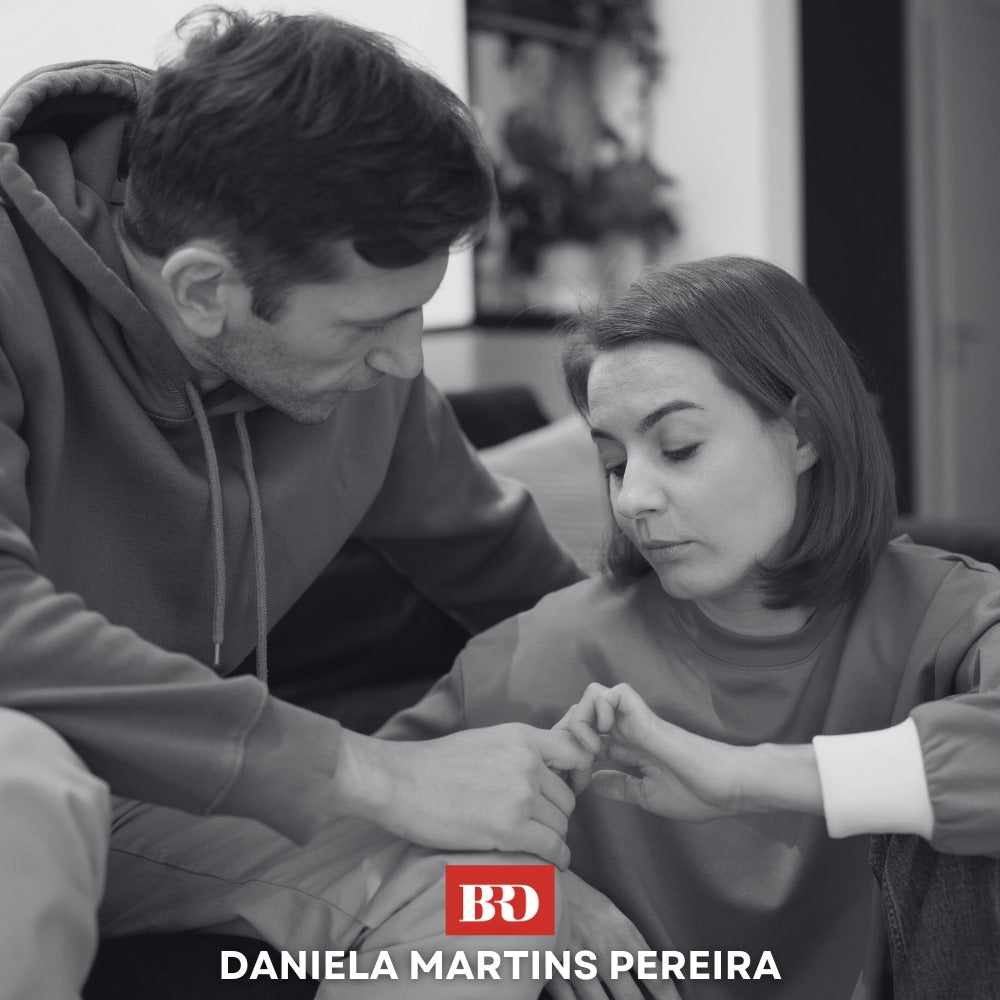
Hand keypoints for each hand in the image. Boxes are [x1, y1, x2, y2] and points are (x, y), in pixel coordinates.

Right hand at [333, 724, 594, 867]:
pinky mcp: (510, 829)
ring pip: (560, 824)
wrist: (399, 782)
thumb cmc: (435, 764)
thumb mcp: (486, 740)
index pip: (575, 752)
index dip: (578, 774)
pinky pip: (551, 847)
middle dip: (557, 814)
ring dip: (553, 837)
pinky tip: (553, 862)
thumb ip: (519, 751)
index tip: (571, 788)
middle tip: (542, 824)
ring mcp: (521, 796)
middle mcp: (528, 763)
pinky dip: (557, 858)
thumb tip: (545, 768)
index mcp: (522, 738)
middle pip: (567, 798)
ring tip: (540, 843)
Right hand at [547, 870, 679, 999]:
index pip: (657, 978)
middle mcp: (603, 954)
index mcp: (623, 936)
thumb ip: (629, 943)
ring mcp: (577, 966)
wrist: (537, 877)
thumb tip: (650, 971)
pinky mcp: (551, 971)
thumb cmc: (576, 893)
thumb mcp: (610, 912)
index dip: (671, 998)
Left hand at [562, 682, 747, 822]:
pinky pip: (614, 694)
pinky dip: (600, 711)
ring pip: (594, 694)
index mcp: (630, 748)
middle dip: (569, 730)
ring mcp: (637, 720)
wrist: (728, 787)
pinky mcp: (647, 717)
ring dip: (583, 719)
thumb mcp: (648, 795)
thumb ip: (621, 786)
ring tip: (591, 749)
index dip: (573, 747)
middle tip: (573, 759)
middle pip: (585, 709)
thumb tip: (595, 782)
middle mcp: (629, 730)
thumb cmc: (698, 794)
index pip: (589, 733)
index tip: (571, 774)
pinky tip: (603, 739)